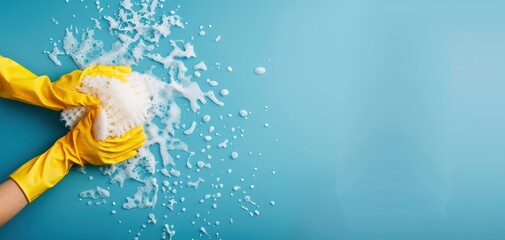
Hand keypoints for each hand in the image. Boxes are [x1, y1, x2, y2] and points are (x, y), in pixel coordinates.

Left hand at [0, 56, 130, 110]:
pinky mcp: (80, 82)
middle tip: (129, 72)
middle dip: (116, 71)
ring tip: (124, 75)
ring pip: (100, 73)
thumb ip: (82, 99)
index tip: (125, 74)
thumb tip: (97, 102)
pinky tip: (111, 83)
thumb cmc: (53, 96)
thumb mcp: (67, 99)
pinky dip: (105, 78)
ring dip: (112, 73)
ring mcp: (82, 77)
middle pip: (103, 70)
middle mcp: (83, 75)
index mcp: (81, 77)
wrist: (41, 93)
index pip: (101, 72)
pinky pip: (96, 78)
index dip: (114, 73)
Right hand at [64, 107, 145, 165]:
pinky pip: (118, 159)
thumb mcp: (83, 124)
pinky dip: (127, 155)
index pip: (120, 138)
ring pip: (123, 152)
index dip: (130, 134)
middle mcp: (105, 152)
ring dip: (133, 147)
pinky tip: (134, 152)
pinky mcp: (104, 161)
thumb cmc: (76, 137)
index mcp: (102, 143)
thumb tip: (101, 107)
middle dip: (135, 140)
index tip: (139, 128)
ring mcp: (105, 158)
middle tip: (144, 135)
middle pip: (124, 146)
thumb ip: (93, 116)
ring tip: (142, 142)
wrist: (68, 152)